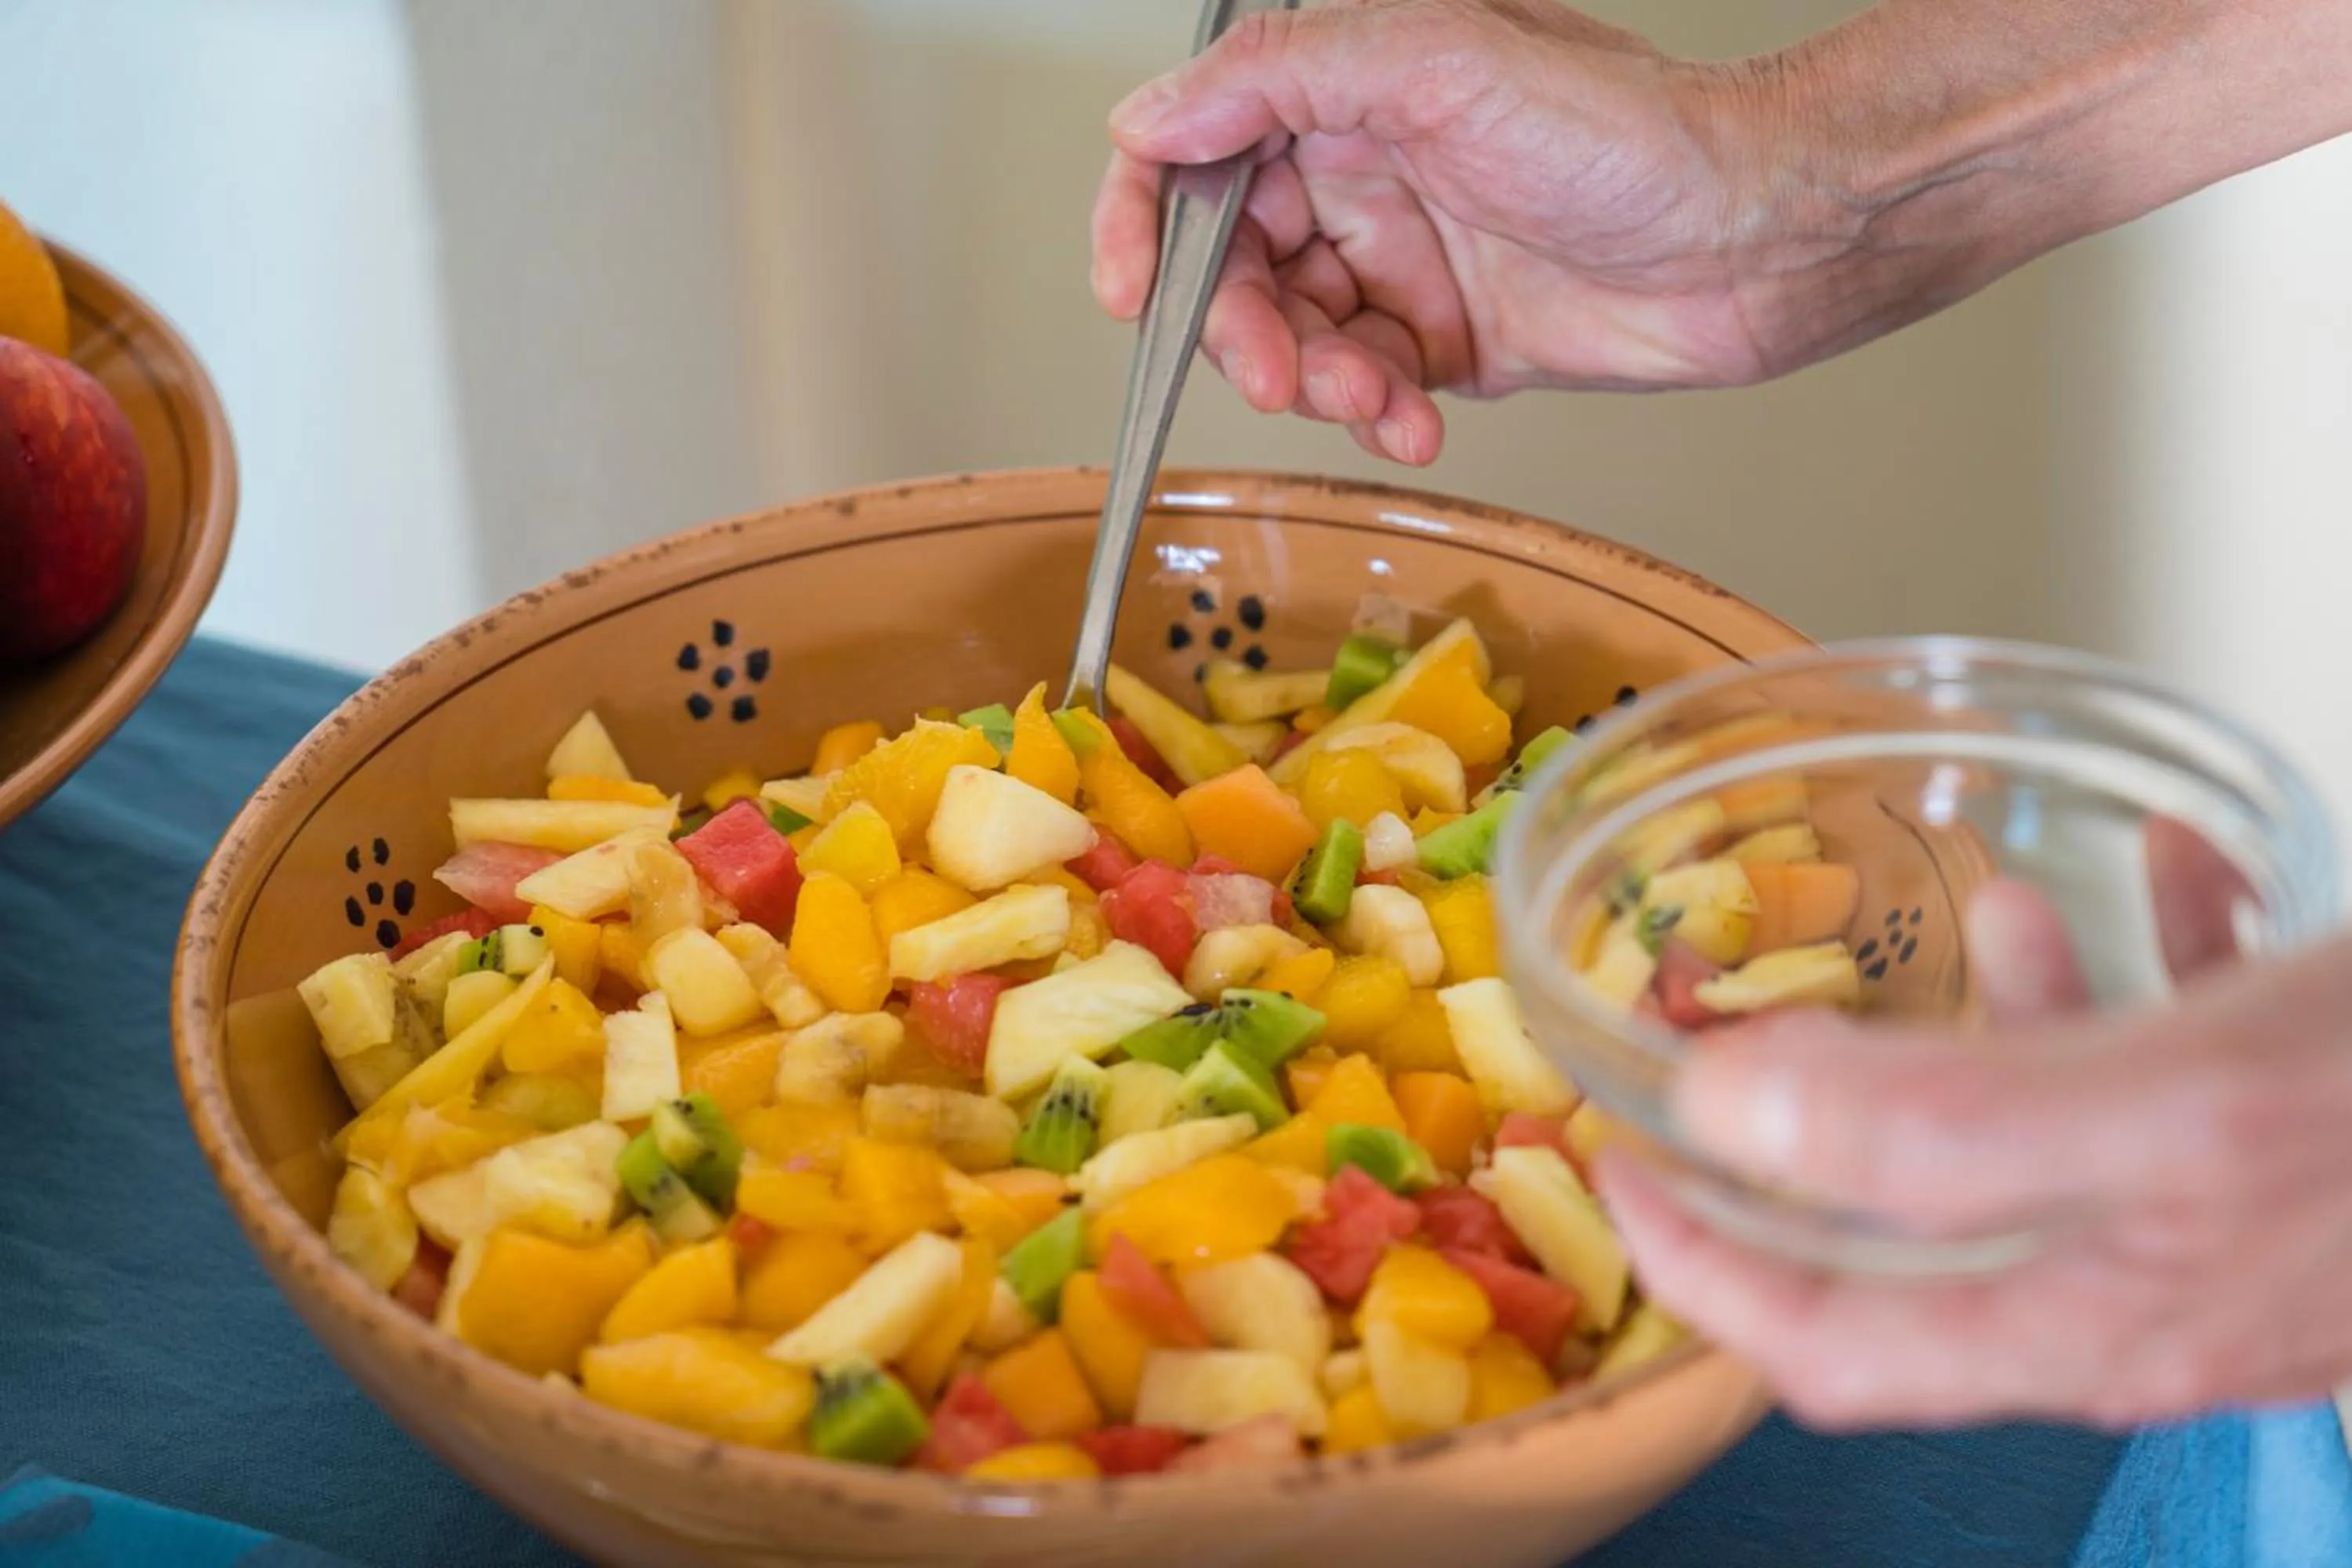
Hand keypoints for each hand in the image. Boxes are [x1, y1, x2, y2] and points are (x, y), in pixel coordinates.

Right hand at [1090, 0, 1832, 464]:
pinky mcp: (1445, 341)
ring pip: (1296, 340)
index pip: (1194, 150)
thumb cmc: (1632, 132)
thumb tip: (1151, 116)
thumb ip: (1284, 75)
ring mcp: (1402, 260)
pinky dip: (1378, 417)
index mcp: (1345, 91)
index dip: (1141, 221)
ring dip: (1320, 384)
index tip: (1127, 293)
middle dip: (1246, 332)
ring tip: (1381, 399)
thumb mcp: (1440, 61)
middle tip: (1283, 375)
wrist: (1757, 239)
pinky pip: (1366, 392)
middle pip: (1233, 267)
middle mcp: (1363, 172)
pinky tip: (1418, 424)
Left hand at [1599, 850, 2351, 1430]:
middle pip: (1922, 1245)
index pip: (1833, 1347)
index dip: (1703, 1270)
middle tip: (1735, 1041)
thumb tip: (1729, 1120)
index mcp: (2097, 1323)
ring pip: (2072, 1133)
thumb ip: (1945, 1136)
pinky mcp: (2325, 1139)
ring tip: (1975, 914)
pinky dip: (2167, 969)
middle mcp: (2158, 1295)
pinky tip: (2172, 879)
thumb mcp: (2174, 1110)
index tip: (1607, 1163)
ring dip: (2002, 1028)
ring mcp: (2248, 1224)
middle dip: (1817, 1142)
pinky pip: (2215, 1058)